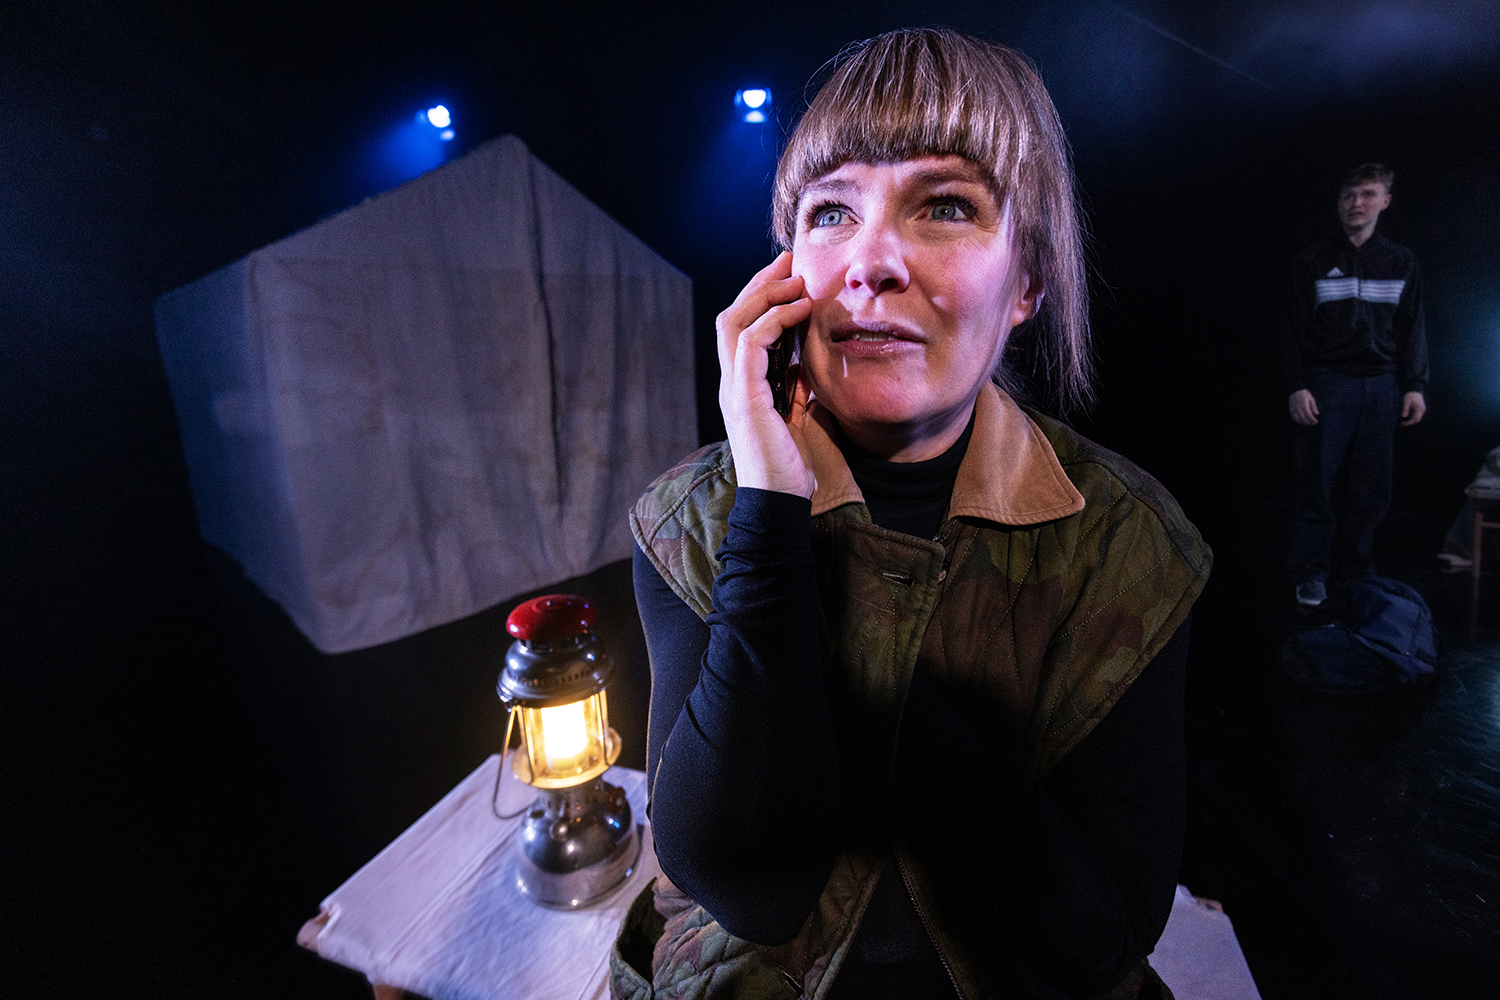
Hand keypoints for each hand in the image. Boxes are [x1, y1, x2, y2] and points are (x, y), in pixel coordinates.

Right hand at [716, 252, 815, 496]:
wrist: (780, 502)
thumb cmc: (789, 466)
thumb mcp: (796, 417)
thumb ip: (794, 390)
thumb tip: (804, 366)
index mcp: (741, 386)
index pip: (741, 329)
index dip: (761, 298)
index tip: (790, 276)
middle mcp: (730, 382)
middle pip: (731, 316)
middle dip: (759, 283)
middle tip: (788, 261)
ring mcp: (732, 388)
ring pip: (734, 321)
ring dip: (766, 294)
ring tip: (796, 279)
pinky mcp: (743, 396)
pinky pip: (752, 342)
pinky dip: (775, 319)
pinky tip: (800, 309)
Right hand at [1288, 389, 1318, 425]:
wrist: (1295, 390)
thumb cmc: (1304, 394)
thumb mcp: (1311, 398)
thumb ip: (1314, 406)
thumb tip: (1317, 413)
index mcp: (1304, 405)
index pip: (1308, 415)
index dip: (1312, 420)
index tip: (1316, 422)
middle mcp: (1298, 408)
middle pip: (1303, 418)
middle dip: (1309, 422)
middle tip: (1313, 423)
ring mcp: (1293, 409)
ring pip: (1298, 419)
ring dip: (1304, 422)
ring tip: (1308, 423)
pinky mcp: (1291, 410)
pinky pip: (1294, 418)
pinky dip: (1298, 421)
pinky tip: (1302, 422)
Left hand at [1400, 391, 1426, 425]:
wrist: (1415, 390)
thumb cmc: (1410, 396)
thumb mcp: (1406, 402)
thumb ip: (1405, 409)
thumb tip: (1403, 416)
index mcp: (1419, 408)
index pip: (1415, 418)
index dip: (1409, 422)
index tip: (1403, 423)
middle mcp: (1422, 410)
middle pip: (1417, 420)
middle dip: (1410, 423)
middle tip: (1403, 424)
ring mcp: (1422, 409)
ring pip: (1418, 418)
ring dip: (1411, 421)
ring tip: (1404, 422)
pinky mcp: (1421, 409)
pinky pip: (1418, 415)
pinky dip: (1413, 418)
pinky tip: (1407, 418)